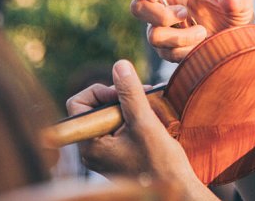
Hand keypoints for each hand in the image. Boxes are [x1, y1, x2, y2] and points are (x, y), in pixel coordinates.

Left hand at [66, 60, 215, 200]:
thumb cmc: (160, 165)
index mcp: (90, 145)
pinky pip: (120, 125)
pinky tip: (154, 119)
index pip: (78, 104)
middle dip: (120, 97)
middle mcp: (92, 149)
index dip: (99, 91)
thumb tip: (119, 66)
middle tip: (144, 96)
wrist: (176, 191)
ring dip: (131, 106)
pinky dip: (136, 117)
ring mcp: (106, 151)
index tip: (123, 94)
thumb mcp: (144, 123)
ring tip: (153, 109)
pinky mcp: (119, 152)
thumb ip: (130, 94)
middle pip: (95, 106)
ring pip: (110, 114)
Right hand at [131, 0, 254, 61]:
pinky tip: (199, 46)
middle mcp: (164, 4)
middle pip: (137, 8)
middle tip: (184, 14)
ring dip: (178, 37)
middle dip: (159, 14)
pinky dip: (184, 51)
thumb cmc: (235, 14)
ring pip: (152, 35)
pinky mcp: (167, 48)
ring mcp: (162, 28)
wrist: (235, 41)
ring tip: (202, 32)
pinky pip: (165, 53)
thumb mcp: (243, 3)